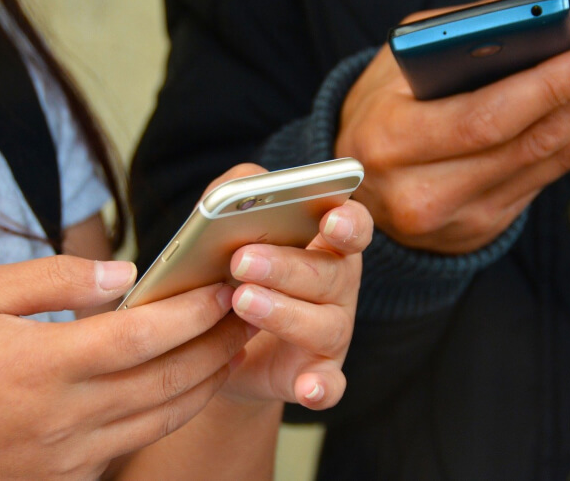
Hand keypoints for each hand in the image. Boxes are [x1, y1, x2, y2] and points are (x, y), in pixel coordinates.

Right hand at [0, 256, 254, 479]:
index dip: (192, 312)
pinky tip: (182, 389)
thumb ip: (54, 280)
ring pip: (161, 418)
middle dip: (217, 345)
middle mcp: (66, 416)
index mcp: (45, 364)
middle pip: (168, 379)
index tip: (223, 288)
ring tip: (231, 350)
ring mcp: (68, 455)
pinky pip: (132, 444)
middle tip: (248, 314)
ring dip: (205, 383)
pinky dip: (168, 414)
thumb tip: (123, 274)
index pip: (143, 335)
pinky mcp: (63, 477)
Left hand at [203, 164, 372, 410]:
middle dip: (287, 266)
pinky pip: (329, 385)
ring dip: (285, 313)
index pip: (352, 226)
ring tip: (242, 301)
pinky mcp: (317, 375)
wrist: (216, 343)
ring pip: (325, 324)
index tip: (329, 219)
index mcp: (326, 244)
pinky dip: (322, 388)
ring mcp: (332, 333)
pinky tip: (307, 388)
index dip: (347, 221)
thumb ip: (236, 193)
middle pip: (330, 274)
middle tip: (242, 260)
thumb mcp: (227, 228)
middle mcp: (338, 287)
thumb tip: (247, 182)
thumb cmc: (231, 272)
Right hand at [335, 3, 569, 253]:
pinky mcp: (483, 228)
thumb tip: (534, 26)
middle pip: (534, 140)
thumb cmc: (378, 111)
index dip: (550, 86)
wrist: (354, 189)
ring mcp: (458, 218)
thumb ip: (454, 38)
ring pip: (552, 159)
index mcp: (392, 142)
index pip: (486, 118)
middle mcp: (424, 191)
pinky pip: (548, 175)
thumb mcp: (394, 65)